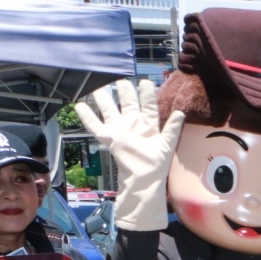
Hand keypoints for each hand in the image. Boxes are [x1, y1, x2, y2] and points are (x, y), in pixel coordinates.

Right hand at [75, 79, 184, 231]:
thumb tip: (181, 112)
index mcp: (149, 124)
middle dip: (124, 91)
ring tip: (99, 86)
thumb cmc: (157, 163)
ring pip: (110, 109)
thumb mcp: (168, 145)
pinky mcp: (109, 138)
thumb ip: (173, 128)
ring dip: (104, 98)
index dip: (147, 93)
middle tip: (121, 80)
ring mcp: (120, 129)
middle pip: (127, 102)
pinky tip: (79, 106)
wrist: (143, 179)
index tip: (145, 82)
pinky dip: (87, 116)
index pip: (148, 104)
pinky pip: (95, 125)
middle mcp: (133, 123)